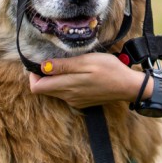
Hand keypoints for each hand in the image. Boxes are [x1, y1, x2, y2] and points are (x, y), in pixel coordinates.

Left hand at [28, 53, 145, 109]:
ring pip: (54, 91)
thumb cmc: (110, 70)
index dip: (33, 75)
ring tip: (67, 65)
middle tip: (53, 60)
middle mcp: (68, 97)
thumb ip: (64, 65)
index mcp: (67, 86)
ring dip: (55, 79)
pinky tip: (77, 74)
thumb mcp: (87, 61)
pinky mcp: (81, 102)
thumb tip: (43, 66)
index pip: (36, 87)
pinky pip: (66, 94)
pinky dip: (65, 83)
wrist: (128, 86)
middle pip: (44, 89)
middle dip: (43, 75)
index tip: (40, 62)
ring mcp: (75, 101)